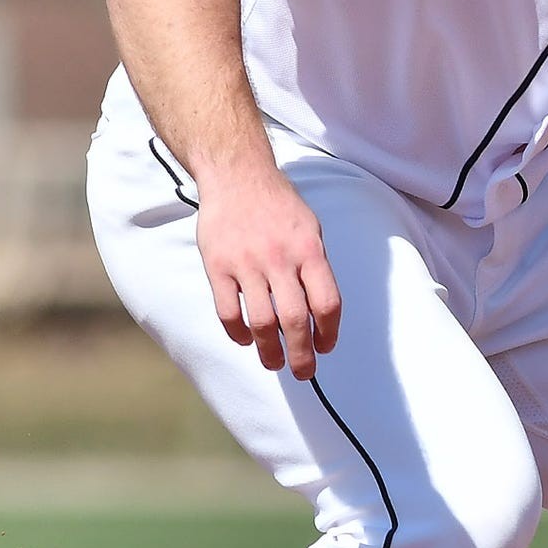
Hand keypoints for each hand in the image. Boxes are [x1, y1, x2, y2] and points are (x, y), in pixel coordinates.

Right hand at [198, 165, 341, 378]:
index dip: (329, 332)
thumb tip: (321, 313)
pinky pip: (229, 311)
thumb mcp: (310, 228)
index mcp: (309, 250)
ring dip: (270, 351)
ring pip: (262, 322)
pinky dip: (238, 332)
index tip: (326, 346)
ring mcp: (247, 263)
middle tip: (304, 372)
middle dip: (302, 354)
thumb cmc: (278, 205)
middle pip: (296, 320)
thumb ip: (315, 267)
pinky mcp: (218, 266)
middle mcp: (280, 259)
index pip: (327, 303)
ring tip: (274, 363)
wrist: (237, 175)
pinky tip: (246, 339)